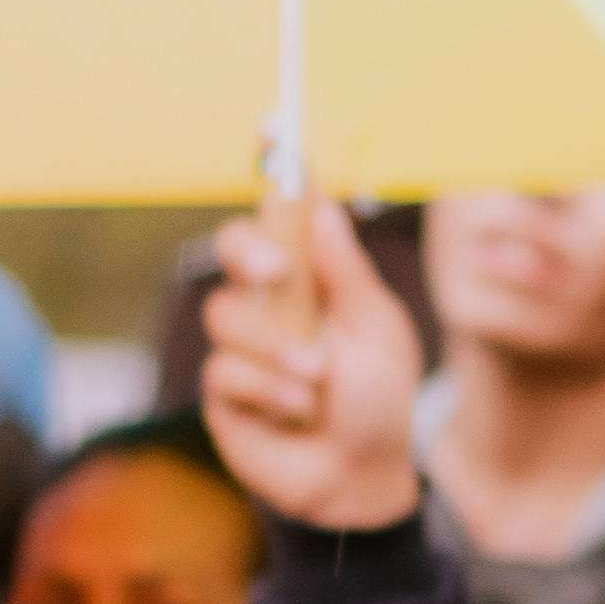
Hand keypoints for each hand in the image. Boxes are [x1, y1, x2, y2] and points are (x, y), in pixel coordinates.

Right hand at [197, 196, 427, 534]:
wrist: (361, 477)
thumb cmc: (378, 400)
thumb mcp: (377, 331)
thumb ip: (345, 274)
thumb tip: (319, 208)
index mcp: (316, 277)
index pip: (288, 213)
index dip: (276, 168)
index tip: (273, 126)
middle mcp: (274, 301)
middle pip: (235, 246)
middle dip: (251, 251)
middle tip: (279, 275)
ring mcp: (244, 344)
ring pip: (226, 314)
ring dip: (277, 347)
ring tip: (317, 380)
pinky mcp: (225, 391)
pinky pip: (227, 370)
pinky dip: (269, 389)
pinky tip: (299, 411)